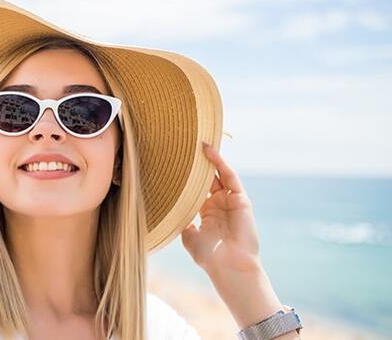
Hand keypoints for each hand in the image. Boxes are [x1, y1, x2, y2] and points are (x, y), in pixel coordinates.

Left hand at [181, 142, 261, 274]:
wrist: (229, 266)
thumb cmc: (209, 255)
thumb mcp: (188, 236)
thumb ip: (181, 220)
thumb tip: (166, 209)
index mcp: (206, 212)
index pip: (196, 188)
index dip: (186, 176)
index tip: (172, 161)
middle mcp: (218, 204)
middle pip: (207, 177)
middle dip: (196, 163)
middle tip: (182, 146)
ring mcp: (230, 200)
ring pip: (218, 173)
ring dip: (208, 158)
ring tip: (195, 141)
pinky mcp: (240, 199)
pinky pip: (230, 176)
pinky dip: (220, 162)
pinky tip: (209, 151)